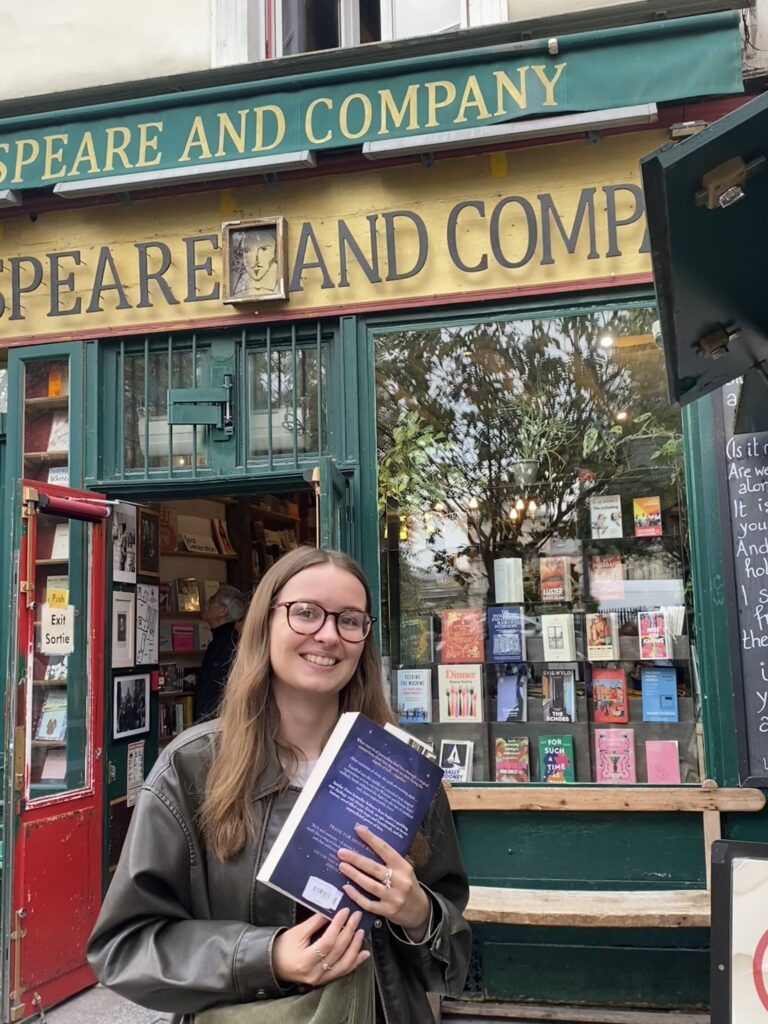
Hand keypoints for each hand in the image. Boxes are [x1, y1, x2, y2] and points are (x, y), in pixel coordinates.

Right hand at [271, 909, 368, 986]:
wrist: (275, 966)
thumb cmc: (283, 947)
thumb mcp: (297, 932)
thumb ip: (315, 922)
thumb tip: (331, 910)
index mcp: (305, 960)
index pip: (327, 942)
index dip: (338, 926)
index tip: (345, 912)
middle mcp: (315, 972)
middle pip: (337, 951)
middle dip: (349, 931)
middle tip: (356, 916)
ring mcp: (321, 979)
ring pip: (344, 964)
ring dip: (355, 946)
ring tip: (361, 931)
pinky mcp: (325, 980)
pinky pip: (343, 972)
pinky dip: (355, 962)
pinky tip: (364, 953)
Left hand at [338, 824, 430, 938]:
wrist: (420, 910)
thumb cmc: (408, 884)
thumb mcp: (404, 869)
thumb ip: (388, 861)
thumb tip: (365, 845)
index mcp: (404, 867)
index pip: (386, 850)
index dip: (371, 839)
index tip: (358, 829)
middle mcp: (400, 881)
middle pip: (374, 868)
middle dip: (356, 859)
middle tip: (341, 852)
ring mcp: (394, 898)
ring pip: (370, 885)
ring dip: (354, 875)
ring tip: (342, 866)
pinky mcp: (387, 911)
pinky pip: (368, 903)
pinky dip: (356, 895)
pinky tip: (346, 887)